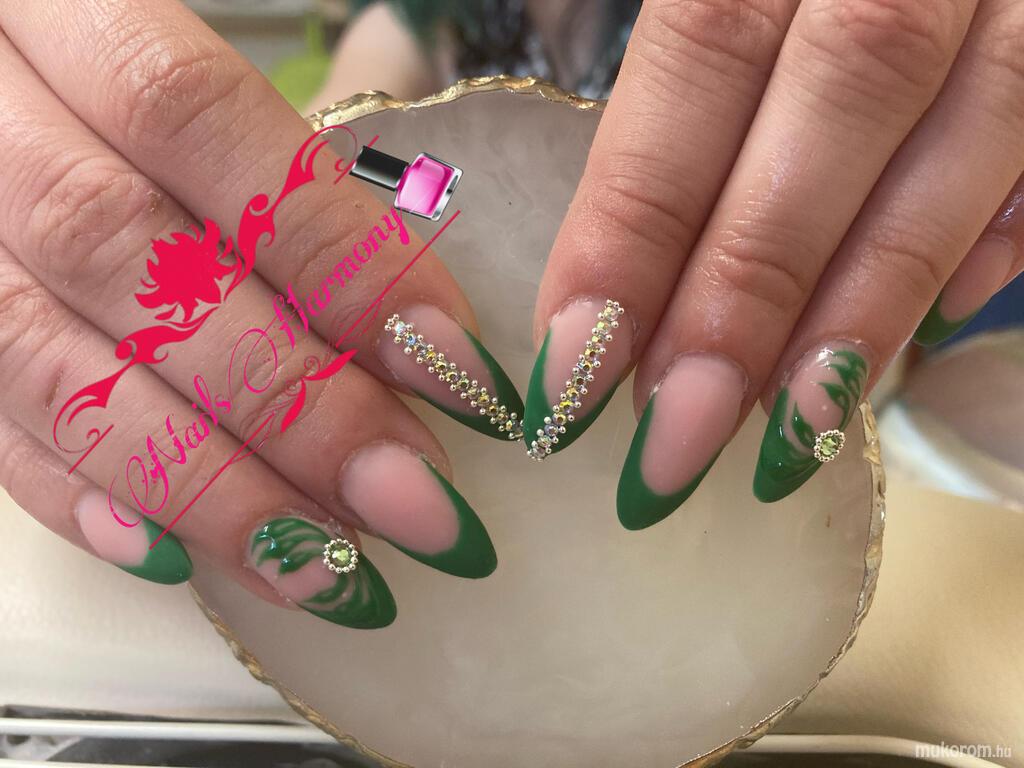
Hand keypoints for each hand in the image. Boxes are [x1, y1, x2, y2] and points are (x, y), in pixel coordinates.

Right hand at [0, 1, 522, 627]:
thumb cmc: (129, 84)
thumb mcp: (202, 71)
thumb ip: (295, 172)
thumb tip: (425, 330)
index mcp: (67, 13)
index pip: (204, 124)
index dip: (334, 253)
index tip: (452, 367)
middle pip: (135, 263)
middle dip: (291, 399)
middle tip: (410, 499)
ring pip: (51, 363)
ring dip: (204, 482)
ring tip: (325, 566)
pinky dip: (79, 492)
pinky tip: (174, 554)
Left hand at [523, 0, 1023, 522]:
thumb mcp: (724, 0)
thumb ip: (683, 109)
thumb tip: (614, 303)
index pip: (693, 66)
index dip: (632, 230)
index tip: (575, 376)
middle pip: (831, 105)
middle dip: (747, 292)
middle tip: (674, 438)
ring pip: (961, 135)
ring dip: (867, 305)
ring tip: (787, 433)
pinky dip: (998, 245)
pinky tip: (923, 340)